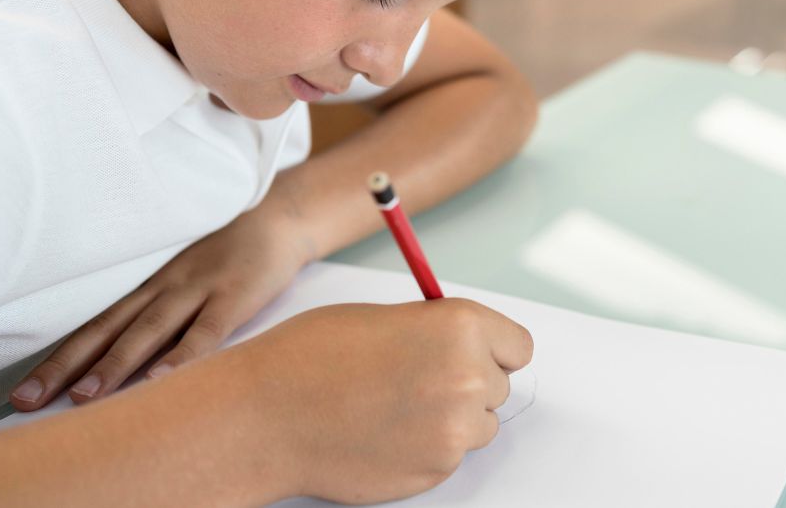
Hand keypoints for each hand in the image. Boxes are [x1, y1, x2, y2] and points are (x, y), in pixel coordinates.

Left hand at [9, 202, 314, 410]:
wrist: (281, 217)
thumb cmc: (235, 256)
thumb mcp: (190, 278)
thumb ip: (165, 314)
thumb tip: (132, 369)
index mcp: (152, 286)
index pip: (97, 325)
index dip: (60, 358)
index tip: (26, 393)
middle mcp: (166, 286)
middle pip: (109, 329)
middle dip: (68, 366)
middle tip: (30, 400)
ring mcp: (200, 289)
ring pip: (148, 330)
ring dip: (114, 364)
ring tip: (84, 397)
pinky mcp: (235, 295)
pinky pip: (205, 330)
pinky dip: (183, 355)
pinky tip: (162, 379)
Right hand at [244, 299, 532, 502]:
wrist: (267, 413)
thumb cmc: (313, 356)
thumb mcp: (386, 317)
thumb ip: (437, 330)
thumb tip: (467, 346)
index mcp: (460, 325)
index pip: (518, 346)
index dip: (493, 350)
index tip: (475, 354)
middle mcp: (469, 375)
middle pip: (499, 386)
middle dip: (468, 383)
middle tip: (417, 381)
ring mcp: (454, 428)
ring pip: (479, 425)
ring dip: (451, 419)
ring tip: (395, 407)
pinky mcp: (436, 469)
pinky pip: (450, 456)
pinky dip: (427, 448)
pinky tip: (383, 433)